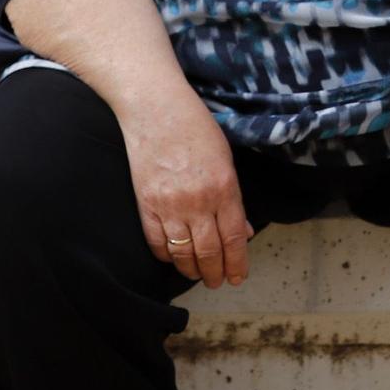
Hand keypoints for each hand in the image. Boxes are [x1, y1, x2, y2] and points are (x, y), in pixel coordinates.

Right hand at [122, 92, 252, 288]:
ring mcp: (169, 205)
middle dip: (216, 273)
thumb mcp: (225, 159)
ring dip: (193, 270)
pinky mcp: (146, 205)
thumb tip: (243, 231)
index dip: (237, 263)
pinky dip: (167, 256)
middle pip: (209, 252)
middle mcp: (198, 201)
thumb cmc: (195, 127)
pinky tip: (174, 258)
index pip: (234, 239)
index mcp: (224, 188)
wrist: (155, 109)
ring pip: (183, 253)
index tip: (238, 276)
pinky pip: (157, 243)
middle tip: (219, 281)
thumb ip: (234, 198)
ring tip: (199, 275)